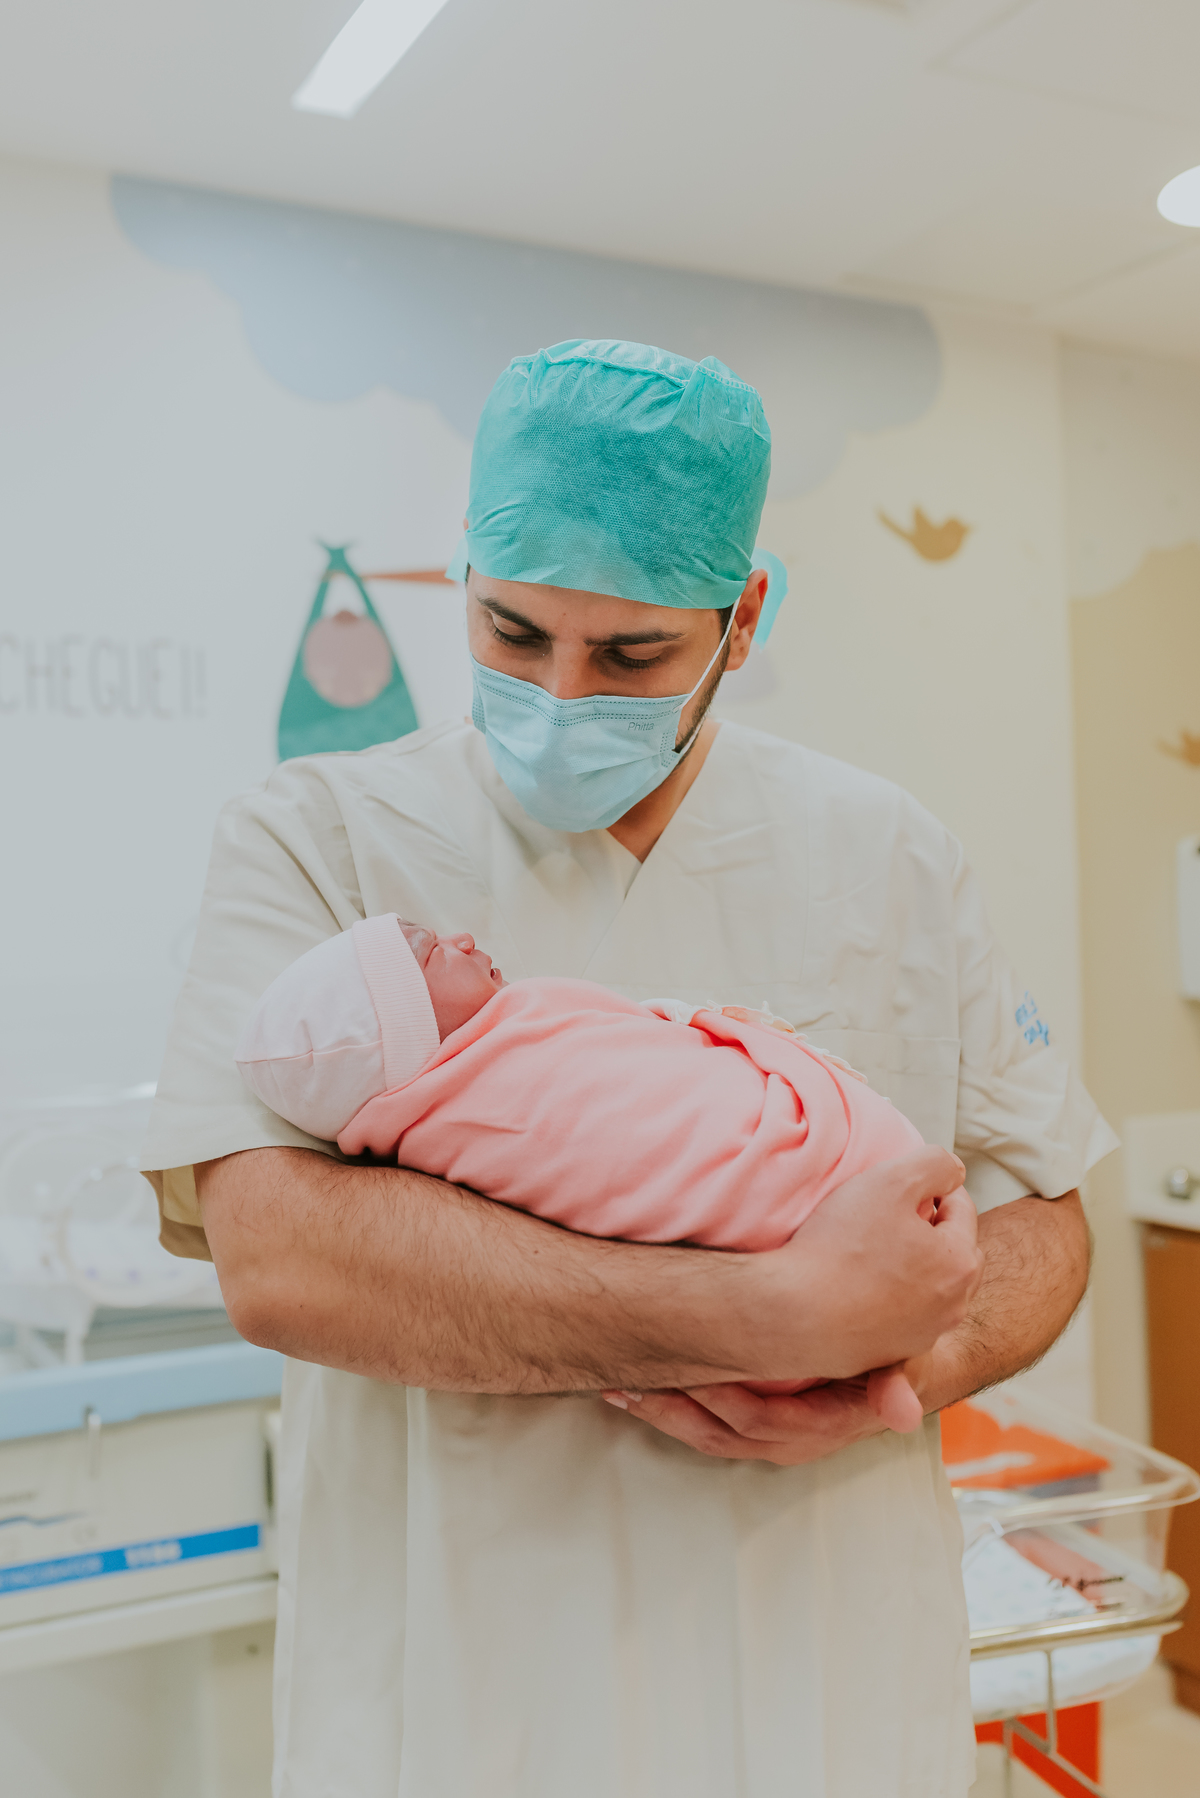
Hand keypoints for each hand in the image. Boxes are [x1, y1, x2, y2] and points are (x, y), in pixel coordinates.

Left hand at [601, 1351, 937, 1464]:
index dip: (717, 1397)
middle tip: (626, 1380)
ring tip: (616, 1387)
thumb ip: (895, 1384)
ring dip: (660, 1412)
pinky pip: (703, 1426)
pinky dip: (669, 1409)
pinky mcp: (751, 1428)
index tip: (682, 1369)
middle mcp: (790, 1442)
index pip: (758, 1420)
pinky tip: (634, 1387)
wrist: (897, 1377)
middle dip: (670, 1408)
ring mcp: (768, 1440)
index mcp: (821, 1427)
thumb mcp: (902, 1364)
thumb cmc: (894, 1357)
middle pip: (716, 1434)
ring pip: (703, 1435)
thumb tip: (902, 1414)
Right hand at [754, 1147, 981, 1380]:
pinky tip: (856, 1282)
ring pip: (927, 1284)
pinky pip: (900, 1312)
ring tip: (869, 1248)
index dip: (929, 1186)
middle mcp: (952, 1307)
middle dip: (926, 1227)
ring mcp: (922, 1335)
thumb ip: (936, 1165)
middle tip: (885, 1215)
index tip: (895, 1186)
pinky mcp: (891, 1353)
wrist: (795, 1315)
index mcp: (960, 1264)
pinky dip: (887, 1294)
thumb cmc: (841, 1247)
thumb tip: (952, 1173)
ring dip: (909, 1263)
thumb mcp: (891, 1180)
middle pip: (949, 1248)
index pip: (960, 1206)